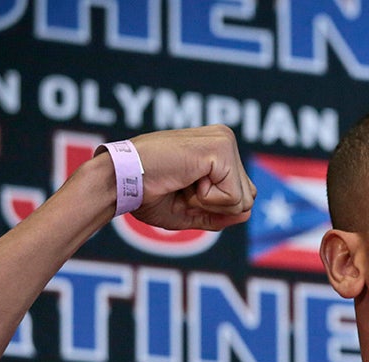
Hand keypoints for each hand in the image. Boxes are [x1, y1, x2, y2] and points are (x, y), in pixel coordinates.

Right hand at [117, 126, 255, 230]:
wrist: (121, 181)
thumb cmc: (147, 193)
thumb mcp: (189, 210)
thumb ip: (220, 214)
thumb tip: (247, 215)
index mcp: (218, 150)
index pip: (242, 195)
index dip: (213, 207)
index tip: (183, 189)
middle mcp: (225, 140)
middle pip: (248, 198)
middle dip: (214, 206)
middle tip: (182, 186)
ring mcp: (225, 141)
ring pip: (243, 200)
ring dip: (209, 203)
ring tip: (183, 181)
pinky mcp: (221, 148)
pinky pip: (233, 197)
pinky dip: (206, 199)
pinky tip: (185, 179)